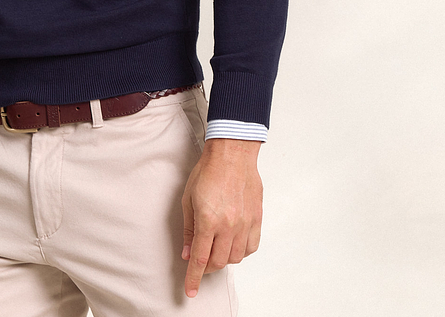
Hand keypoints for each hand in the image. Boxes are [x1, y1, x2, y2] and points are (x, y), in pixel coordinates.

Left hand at [181, 138, 262, 297]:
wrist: (232, 152)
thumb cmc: (208, 170)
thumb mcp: (188, 198)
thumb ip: (189, 229)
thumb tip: (188, 252)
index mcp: (208, 220)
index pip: (200, 259)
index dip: (194, 278)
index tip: (190, 291)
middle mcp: (228, 225)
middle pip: (218, 261)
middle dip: (207, 267)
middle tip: (201, 261)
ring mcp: (245, 223)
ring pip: (236, 257)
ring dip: (224, 259)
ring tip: (217, 249)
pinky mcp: (256, 218)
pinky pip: (251, 246)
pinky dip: (241, 251)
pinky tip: (233, 243)